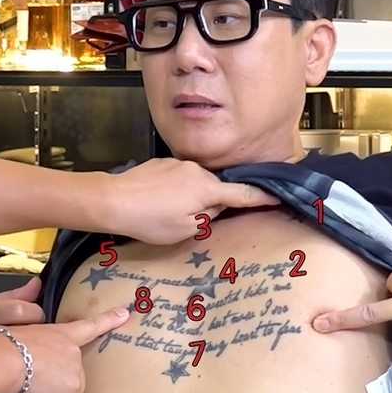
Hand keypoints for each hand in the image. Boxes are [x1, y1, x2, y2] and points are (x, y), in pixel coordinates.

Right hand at [1, 307, 129, 392]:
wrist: (4, 359)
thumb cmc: (3, 347)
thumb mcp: (24, 337)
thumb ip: (39, 347)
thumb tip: (33, 363)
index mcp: (62, 334)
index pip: (90, 325)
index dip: (108, 319)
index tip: (124, 313)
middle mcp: (73, 351)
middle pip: (70, 376)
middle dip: (52, 384)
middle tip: (31, 377)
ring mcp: (76, 370)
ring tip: (29, 384)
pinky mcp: (72, 391)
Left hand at [106, 158, 278, 243]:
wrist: (113, 200)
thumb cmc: (150, 220)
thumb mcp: (185, 229)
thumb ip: (208, 218)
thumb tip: (215, 208)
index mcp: (207, 189)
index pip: (242, 194)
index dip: (262, 197)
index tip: (278, 197)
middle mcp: (197, 171)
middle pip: (217, 188)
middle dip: (212, 203)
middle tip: (193, 220)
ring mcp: (179, 164)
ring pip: (196, 183)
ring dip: (191, 196)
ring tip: (168, 213)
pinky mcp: (163, 163)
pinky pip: (179, 178)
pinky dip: (175, 190)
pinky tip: (158, 202)